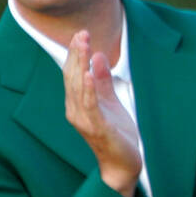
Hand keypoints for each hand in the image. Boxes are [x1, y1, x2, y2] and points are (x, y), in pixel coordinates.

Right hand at [63, 31, 141, 196]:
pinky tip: (88, 74)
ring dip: (80, 65)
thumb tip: (98, 55)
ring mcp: (84, 120)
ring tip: (84, 45)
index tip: (81, 33)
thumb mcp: (110, 102)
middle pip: (72, 77)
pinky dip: (88, 89)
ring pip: (78, 87)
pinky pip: (90, 105)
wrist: (123, 163)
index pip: (73, 73)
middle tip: (81, 33)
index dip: (76, 53)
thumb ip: (103, 81)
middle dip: (76, 54)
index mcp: (78, 103)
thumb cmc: (117, 134)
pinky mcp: (97, 128)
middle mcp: (75, 110)